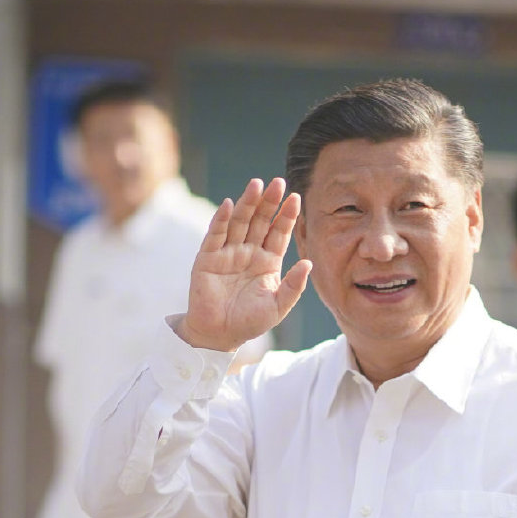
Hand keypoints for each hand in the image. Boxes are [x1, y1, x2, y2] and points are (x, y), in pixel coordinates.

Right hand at [180, 177, 311, 352]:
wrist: (220, 335)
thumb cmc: (250, 322)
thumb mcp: (278, 306)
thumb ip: (294, 286)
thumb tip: (308, 263)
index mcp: (268, 261)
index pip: (279, 233)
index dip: (286, 216)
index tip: (296, 198)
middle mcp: (248, 252)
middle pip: (260, 221)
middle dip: (269, 202)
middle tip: (278, 182)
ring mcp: (228, 253)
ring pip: (239, 222)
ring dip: (247, 203)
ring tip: (257, 185)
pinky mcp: (208, 258)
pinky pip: (215, 235)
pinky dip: (221, 219)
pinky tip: (228, 204)